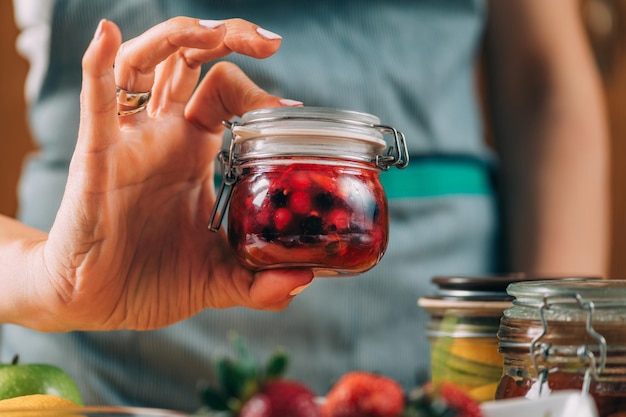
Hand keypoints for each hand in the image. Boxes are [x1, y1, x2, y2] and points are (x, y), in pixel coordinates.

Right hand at [24, 17, 311, 331]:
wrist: (95, 303)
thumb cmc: (152, 280)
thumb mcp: (217, 279)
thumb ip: (259, 282)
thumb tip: (304, 281)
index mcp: (194, 153)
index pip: (224, 94)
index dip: (257, 93)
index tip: (291, 111)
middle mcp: (163, 136)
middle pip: (188, 62)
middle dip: (226, 39)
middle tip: (268, 41)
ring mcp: (130, 142)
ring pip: (144, 65)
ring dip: (177, 38)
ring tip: (214, 31)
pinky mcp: (96, 159)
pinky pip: (96, 105)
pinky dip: (98, 67)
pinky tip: (107, 35)